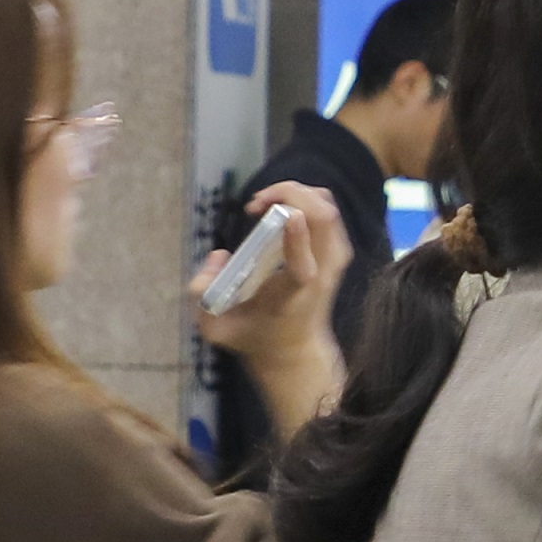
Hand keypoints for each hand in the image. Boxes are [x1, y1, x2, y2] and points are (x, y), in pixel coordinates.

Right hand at [198, 187, 353, 415]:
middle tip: (256, 205)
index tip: (285, 215)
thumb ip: (204, 294)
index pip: (304, 268)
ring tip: (264, 205)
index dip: (296, 237)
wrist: (295, 347)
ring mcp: (335, 259)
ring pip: (326, 206)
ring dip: (293, 193)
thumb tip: (220, 255)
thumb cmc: (253, 335)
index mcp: (294, 294)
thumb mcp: (216, 328)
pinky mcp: (338, 249)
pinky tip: (278, 210)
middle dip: (287, 194)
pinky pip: (326, 209)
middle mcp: (322, 273)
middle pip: (322, 218)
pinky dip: (302, 198)